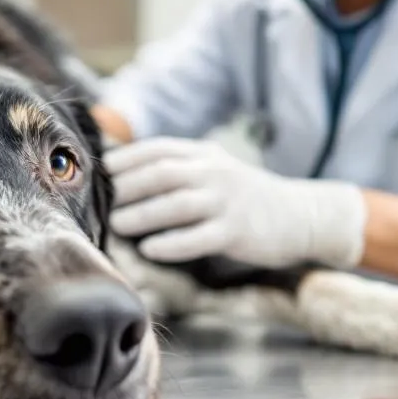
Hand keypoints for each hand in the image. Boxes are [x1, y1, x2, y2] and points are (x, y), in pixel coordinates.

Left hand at [104, 137, 366, 267]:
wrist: (300, 215)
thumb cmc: (246, 196)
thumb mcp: (215, 170)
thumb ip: (179, 168)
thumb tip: (123, 174)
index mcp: (205, 154)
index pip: (158, 149)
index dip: (125, 159)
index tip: (98, 172)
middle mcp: (215, 173)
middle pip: (162, 174)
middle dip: (126, 188)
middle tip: (99, 203)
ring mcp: (227, 202)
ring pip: (176, 205)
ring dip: (142, 215)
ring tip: (117, 225)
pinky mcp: (237, 232)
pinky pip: (198, 238)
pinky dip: (171, 244)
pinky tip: (150, 249)